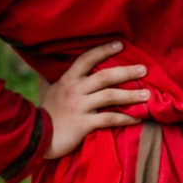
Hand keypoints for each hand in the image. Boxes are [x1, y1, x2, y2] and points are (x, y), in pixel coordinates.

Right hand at [40, 40, 148, 159]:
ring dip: (131, 95)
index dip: (104, 50)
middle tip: (143, 70)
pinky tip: (137, 119)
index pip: (87, 59)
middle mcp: (74, 90)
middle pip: (105, 76)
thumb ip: (49, 78)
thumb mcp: (46, 91)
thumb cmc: (44, 113)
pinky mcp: (83, 124)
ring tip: (147, 94)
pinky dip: (125, 118)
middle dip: (126, 72)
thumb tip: (45, 67)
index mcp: (67, 79)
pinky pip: (108, 119)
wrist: (35, 137)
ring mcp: (79, 107)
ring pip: (110, 96)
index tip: (121, 44)